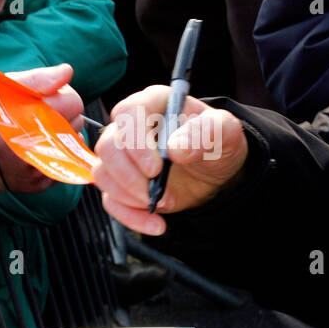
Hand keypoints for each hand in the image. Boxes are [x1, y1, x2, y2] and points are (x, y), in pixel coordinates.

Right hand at [0, 63, 85, 193]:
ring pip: (71, 145)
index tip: (47, 97)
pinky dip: (52, 155)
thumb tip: (67, 72)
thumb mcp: (7, 87)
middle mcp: (36, 144)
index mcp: (31, 115)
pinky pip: (61, 164)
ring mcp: (37, 166)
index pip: (74, 102)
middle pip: (76, 123)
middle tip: (40, 114)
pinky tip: (34, 148)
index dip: (62, 95)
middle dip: (63, 115)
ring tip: (37, 131)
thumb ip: (40, 78)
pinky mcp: (36, 183)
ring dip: (61, 136)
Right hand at [92, 87, 247, 235]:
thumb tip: (176, 148)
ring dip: (130, 197)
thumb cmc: (217, 143)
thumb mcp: (225, 132)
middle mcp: (131, 126)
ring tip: (164, 204)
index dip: (136, 143)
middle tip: (157, 192)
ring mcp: (123, 156)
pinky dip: (131, 217)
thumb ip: (206, 132)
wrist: (216, 171)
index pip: (127, 114)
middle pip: (107, 146)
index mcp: (154, 103)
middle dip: (129, 176)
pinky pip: (110, 200)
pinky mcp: (122, 182)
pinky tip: (157, 224)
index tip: (155, 168)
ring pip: (102, 173)